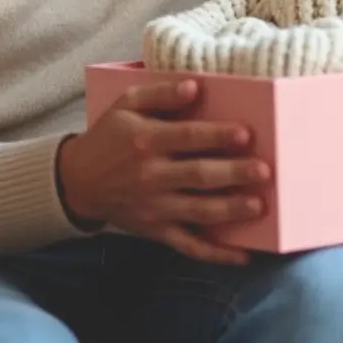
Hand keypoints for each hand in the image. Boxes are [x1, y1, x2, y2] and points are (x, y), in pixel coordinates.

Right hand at [57, 77, 269, 265]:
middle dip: (233, 174)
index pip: (187, 138)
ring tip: (258, 206)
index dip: (217, 136)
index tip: (246, 135)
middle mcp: (151, 176)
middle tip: (264, 171)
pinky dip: (216, 254)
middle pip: (198, 176)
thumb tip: (194, 86)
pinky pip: (189, 246)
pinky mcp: (157, 230)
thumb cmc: (109, 136)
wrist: (78, 181)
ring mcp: (155, 207)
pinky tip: (242, 256)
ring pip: (198, 211)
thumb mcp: (125, 104)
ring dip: (230, 210)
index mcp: (146, 141)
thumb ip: (159, 93)